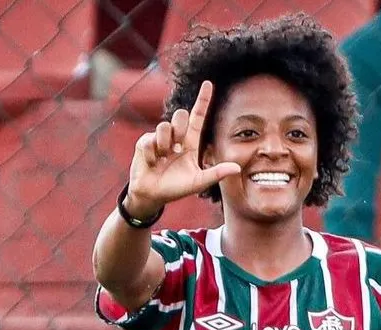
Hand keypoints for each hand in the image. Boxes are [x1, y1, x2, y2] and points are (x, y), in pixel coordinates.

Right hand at [124, 80, 241, 217]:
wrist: (152, 195)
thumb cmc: (176, 188)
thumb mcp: (198, 182)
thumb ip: (216, 173)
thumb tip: (237, 168)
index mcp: (190, 142)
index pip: (198, 117)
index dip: (203, 100)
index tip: (208, 83)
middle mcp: (176, 137)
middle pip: (181, 114)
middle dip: (179, 127)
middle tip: (175, 148)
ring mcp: (159, 138)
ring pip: (164, 126)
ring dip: (165, 145)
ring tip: (163, 158)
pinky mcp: (144, 142)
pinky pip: (149, 140)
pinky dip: (152, 155)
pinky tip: (152, 163)